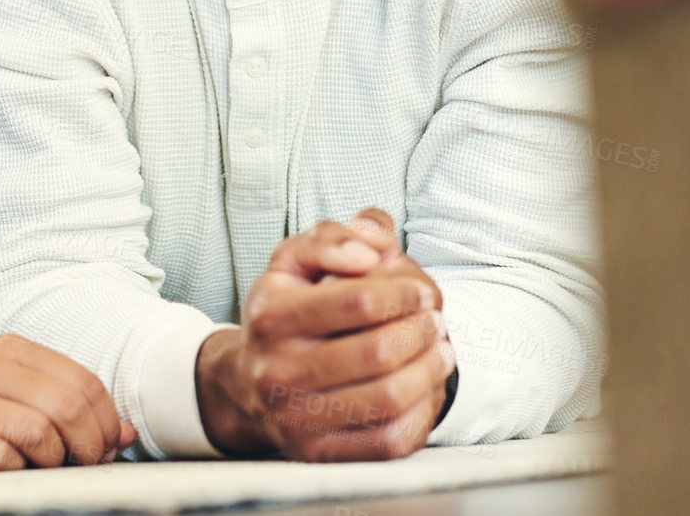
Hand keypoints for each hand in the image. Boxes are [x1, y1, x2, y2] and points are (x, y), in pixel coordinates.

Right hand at [0, 334, 135, 471]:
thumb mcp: (5, 381)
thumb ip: (62, 398)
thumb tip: (126, 430)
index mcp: (7, 349)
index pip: (80, 380)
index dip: (106, 419)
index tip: (109, 444)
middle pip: (65, 406)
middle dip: (89, 444)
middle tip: (87, 462)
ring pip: (37, 433)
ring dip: (54, 460)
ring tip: (48, 466)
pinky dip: (15, 471)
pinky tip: (9, 469)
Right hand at [197, 211, 455, 461]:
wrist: (249, 385)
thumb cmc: (285, 314)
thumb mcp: (294, 261)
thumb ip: (333, 237)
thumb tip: (372, 248)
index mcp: (269, 316)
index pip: (359, 300)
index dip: (405, 291)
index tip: (422, 290)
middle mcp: (276, 370)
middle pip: (380, 351)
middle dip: (422, 330)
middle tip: (435, 319)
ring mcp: (296, 418)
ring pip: (390, 397)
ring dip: (430, 369)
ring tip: (440, 350)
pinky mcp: (319, 453)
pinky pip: (390, 440)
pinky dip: (421, 411)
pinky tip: (425, 386)